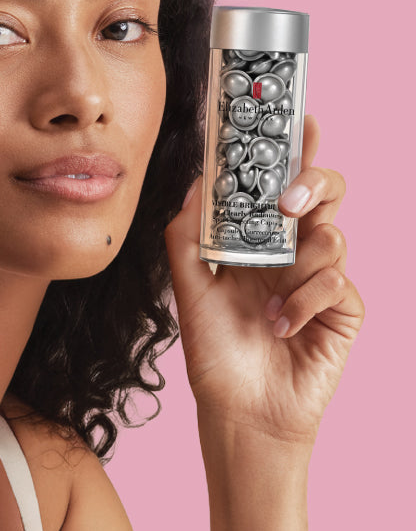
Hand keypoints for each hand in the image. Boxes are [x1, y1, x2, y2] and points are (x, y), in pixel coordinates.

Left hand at [164, 116, 364, 446]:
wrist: (240, 410)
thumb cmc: (215, 350)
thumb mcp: (189, 288)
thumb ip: (187, 234)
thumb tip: (196, 181)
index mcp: (257, 241)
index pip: (279, 185)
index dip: (293, 152)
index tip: (296, 120)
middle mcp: (293, 253)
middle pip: (324, 194)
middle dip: (314, 182)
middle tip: (288, 199)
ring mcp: (321, 279)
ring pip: (332, 235)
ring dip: (296, 263)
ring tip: (266, 299)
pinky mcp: (343, 309)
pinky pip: (337, 282)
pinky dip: (304, 300)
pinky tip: (280, 325)